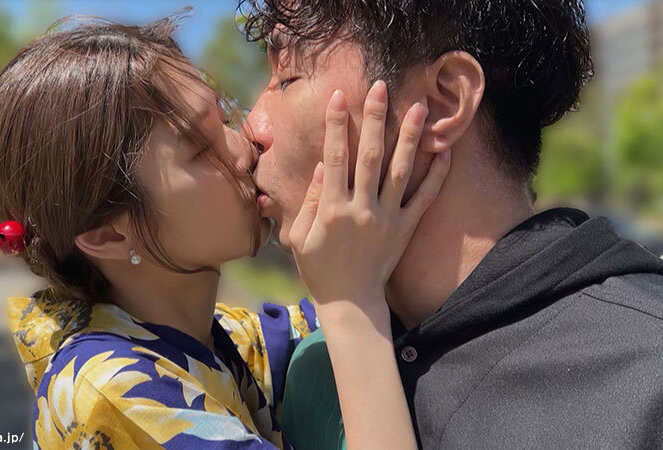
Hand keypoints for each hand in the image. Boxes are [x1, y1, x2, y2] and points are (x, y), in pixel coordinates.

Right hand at [289, 80, 449, 312]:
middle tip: (380, 87)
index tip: (339, 97)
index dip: (336, 126)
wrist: (351, 302)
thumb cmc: (319, 269)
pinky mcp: (406, 229)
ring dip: (410, 137)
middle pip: (369, 156)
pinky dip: (437, 175)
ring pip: (401, 171)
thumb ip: (310, 200)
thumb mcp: (300, 237)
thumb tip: (322, 165)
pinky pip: (424, 199)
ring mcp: (387, 219)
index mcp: (332, 210)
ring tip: (419, 108)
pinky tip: (445, 151)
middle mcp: (361, 210)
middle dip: (374, 119)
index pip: (334, 158)